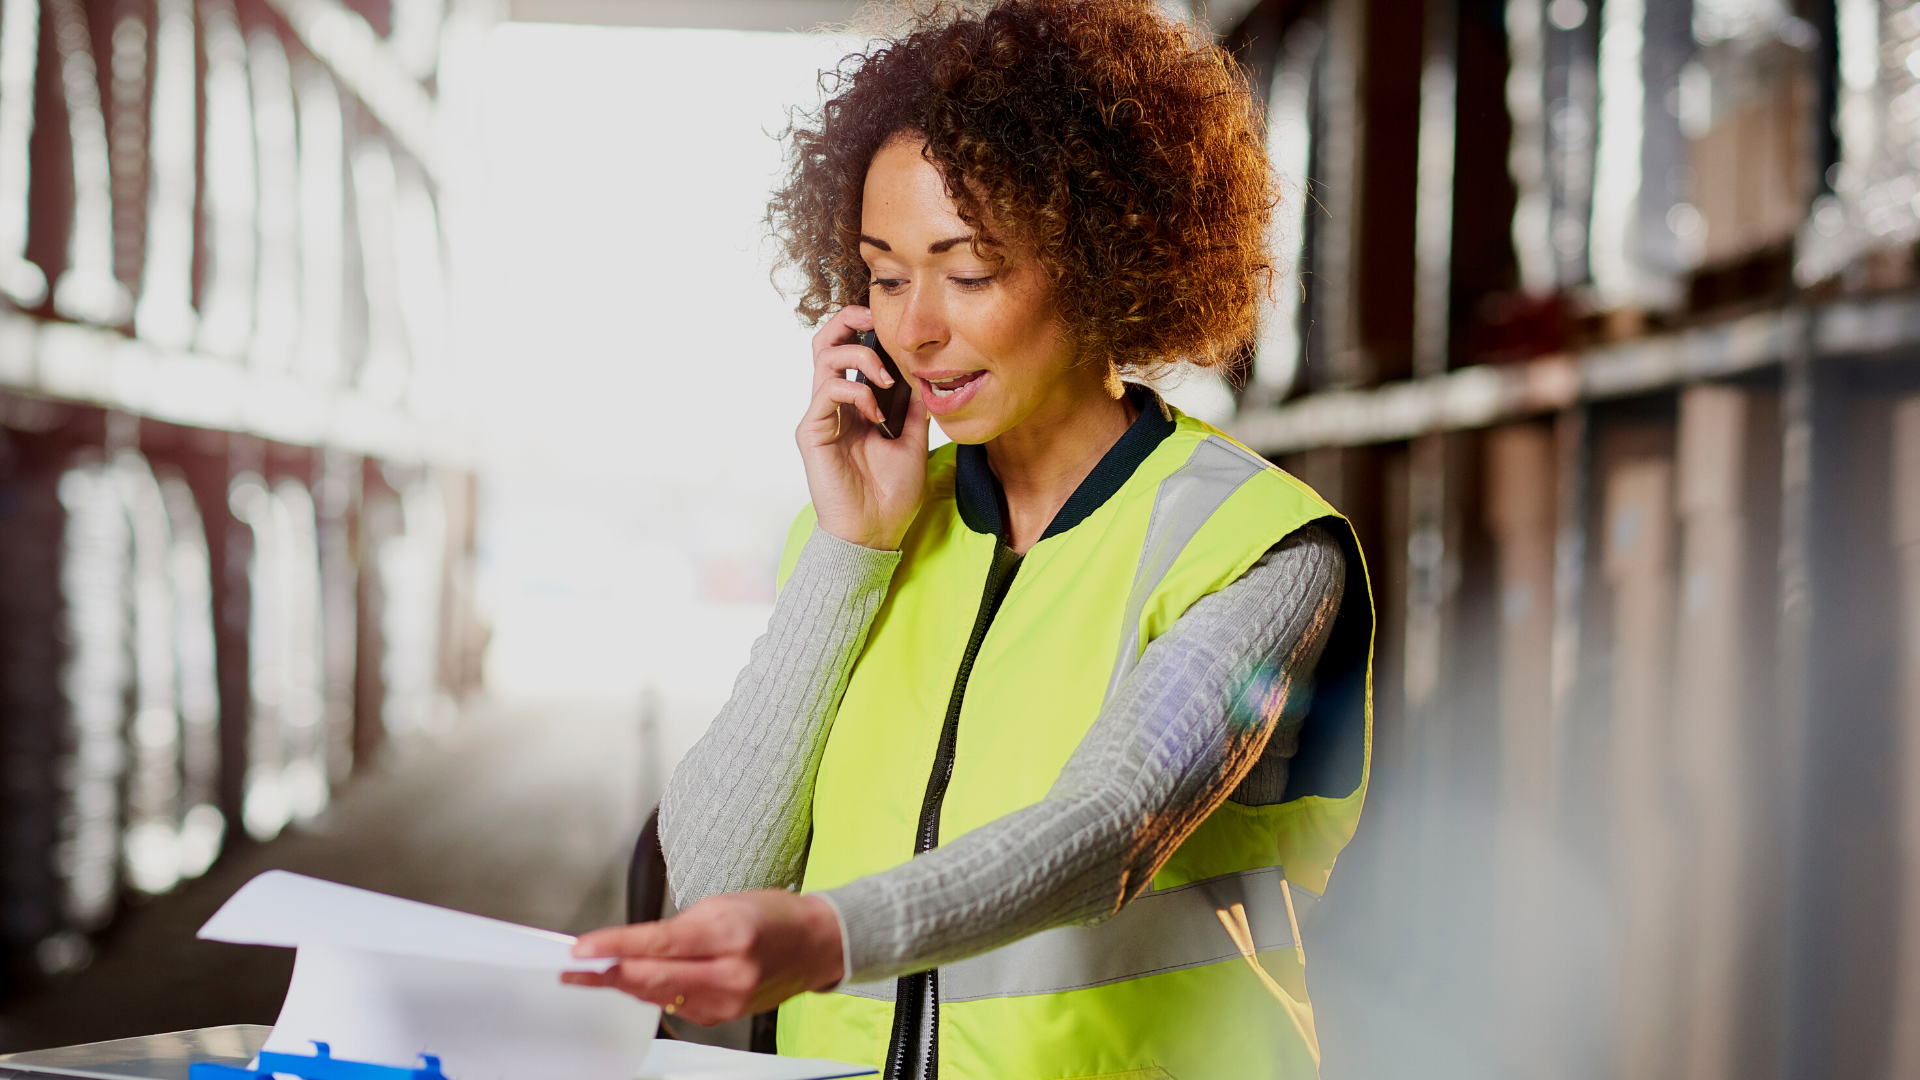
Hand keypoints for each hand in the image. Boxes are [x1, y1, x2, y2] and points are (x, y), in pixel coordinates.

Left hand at [562, 891, 844, 1025]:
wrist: (815, 945)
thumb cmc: (773, 916)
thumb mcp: (723, 904)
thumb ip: (677, 928)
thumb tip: (634, 947)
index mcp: (730, 935)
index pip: (660, 944)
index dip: (615, 948)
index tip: (583, 949)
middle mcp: (730, 974)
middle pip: (654, 979)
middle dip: (610, 974)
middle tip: (574, 970)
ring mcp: (728, 1001)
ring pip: (660, 996)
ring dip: (625, 984)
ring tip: (593, 974)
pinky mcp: (724, 1016)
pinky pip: (676, 1006)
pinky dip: (653, 993)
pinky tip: (636, 982)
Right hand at [799, 306, 928, 550]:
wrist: (875, 532)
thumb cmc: (892, 494)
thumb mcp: (915, 440)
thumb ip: (915, 406)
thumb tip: (927, 372)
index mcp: (856, 404)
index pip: (851, 349)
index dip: (867, 328)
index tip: (894, 325)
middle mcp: (834, 404)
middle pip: (827, 341)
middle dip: (850, 320)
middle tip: (875, 320)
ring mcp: (821, 416)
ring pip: (825, 357)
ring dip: (860, 357)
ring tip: (885, 379)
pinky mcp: (812, 431)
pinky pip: (827, 391)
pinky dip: (856, 392)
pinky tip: (877, 414)